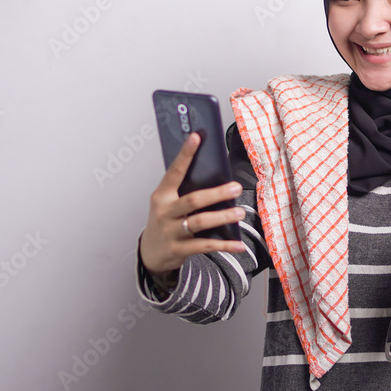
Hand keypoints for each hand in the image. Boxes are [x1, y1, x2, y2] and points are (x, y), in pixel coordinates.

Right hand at [139, 132, 246, 274]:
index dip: (185, 154)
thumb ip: (184, 190)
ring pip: (200, 222)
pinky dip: (224, 246)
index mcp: (162, 195)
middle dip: (217, 193)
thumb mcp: (167, 203)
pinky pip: (205, 246)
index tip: (196, 137)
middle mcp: (165, 212)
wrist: (150, 253)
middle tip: (235, 188)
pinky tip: (238, 244)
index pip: (174, 171)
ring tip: (239, 213)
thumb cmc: (164, 222)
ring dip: (223, 217)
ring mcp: (171, 231)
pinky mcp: (178, 249)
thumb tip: (214, 175)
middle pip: (193, 200)